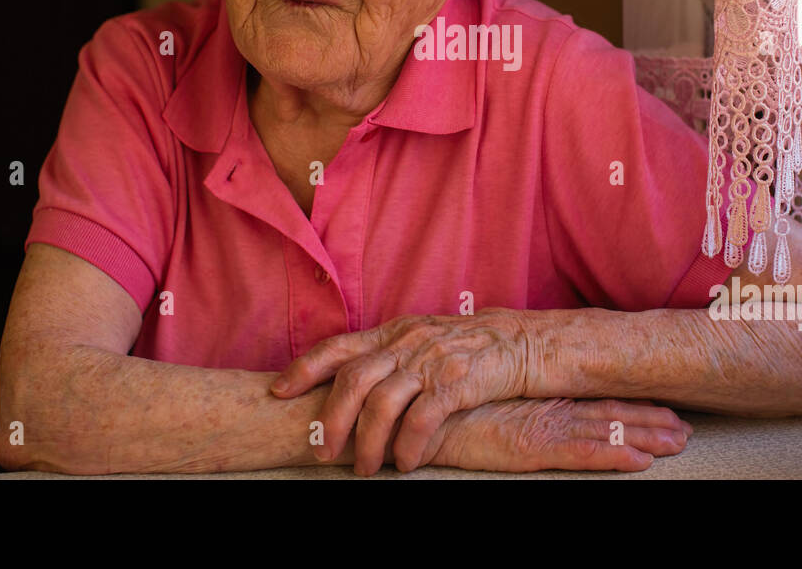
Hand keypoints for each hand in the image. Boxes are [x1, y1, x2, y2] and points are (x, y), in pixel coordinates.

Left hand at [270, 310, 536, 473]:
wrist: (523, 342)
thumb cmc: (468, 348)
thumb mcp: (422, 339)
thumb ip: (389, 355)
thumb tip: (349, 384)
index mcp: (394, 333)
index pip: (339, 346)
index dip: (305, 367)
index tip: (278, 390)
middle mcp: (407, 344)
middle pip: (353, 380)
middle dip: (332, 420)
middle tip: (323, 454)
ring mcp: (431, 362)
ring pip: (382, 404)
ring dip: (368, 443)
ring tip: (366, 470)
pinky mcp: (457, 383)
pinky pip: (421, 419)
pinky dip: (408, 446)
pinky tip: (407, 464)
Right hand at [425, 398, 690, 472]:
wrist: (416, 410)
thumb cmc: (446, 407)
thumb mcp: (485, 401)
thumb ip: (510, 400)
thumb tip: (527, 402)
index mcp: (540, 396)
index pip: (595, 399)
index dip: (632, 403)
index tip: (664, 406)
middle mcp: (548, 407)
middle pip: (611, 413)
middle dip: (652, 420)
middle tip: (687, 428)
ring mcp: (542, 425)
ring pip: (606, 431)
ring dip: (646, 437)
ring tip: (678, 441)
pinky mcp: (530, 446)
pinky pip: (581, 455)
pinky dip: (614, 457)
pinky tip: (641, 462)